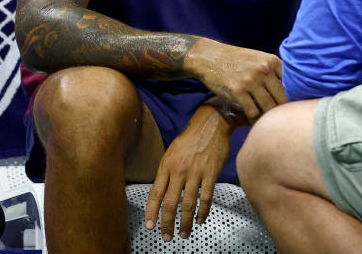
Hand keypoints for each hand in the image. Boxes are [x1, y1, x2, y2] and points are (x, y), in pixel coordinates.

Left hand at [144, 105, 231, 240]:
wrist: (211, 124)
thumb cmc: (191, 138)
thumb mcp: (172, 152)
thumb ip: (167, 171)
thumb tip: (162, 192)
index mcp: (166, 165)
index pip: (155, 193)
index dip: (152, 212)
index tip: (150, 226)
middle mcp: (179, 170)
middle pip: (169, 203)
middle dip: (166, 223)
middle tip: (166, 236)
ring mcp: (195, 172)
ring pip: (187, 204)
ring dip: (185, 222)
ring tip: (184, 233)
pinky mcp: (211, 173)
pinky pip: (205, 198)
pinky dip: (202, 212)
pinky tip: (200, 219)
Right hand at [185, 40, 286, 121]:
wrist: (209, 57)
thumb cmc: (236, 61)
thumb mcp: (258, 59)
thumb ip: (275, 71)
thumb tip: (294, 90)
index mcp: (272, 61)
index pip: (292, 84)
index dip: (294, 98)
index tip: (292, 108)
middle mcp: (264, 70)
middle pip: (283, 98)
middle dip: (283, 111)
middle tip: (282, 120)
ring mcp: (251, 80)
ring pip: (269, 107)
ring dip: (269, 117)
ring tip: (268, 123)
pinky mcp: (238, 91)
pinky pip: (253, 112)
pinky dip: (255, 119)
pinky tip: (253, 120)